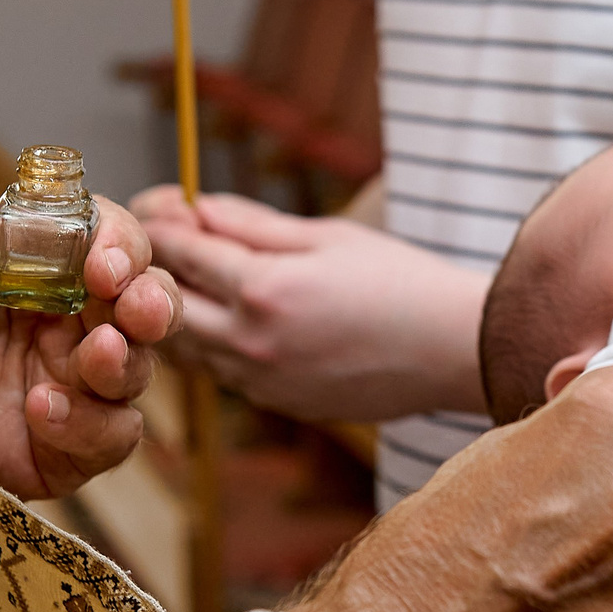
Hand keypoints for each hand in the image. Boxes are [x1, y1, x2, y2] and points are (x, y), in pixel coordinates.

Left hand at [0, 198, 179, 500]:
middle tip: (134, 309)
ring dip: (127, 361)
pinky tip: (43, 411)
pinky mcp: (61, 450)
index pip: (104, 240)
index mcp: (34, 269)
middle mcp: (64, 323)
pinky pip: (109, 438)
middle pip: (146, 302)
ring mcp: (68, 386)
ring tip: (93, 357)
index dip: (118, 243)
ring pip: (137, 369)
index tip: (102, 261)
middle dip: (153, 301)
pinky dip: (91, 425)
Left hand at [132, 187, 487, 420]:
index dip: (162, 224)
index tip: (158, 208)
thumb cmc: (401, 280)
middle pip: (168, 304)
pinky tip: (237, 321)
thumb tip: (197, 209)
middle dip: (159, 270)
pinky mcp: (279, 404)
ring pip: (189, 347)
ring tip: (197, 283)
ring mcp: (262, 380)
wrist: (454, 349)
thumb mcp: (326, 235)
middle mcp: (252, 341)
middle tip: (165, 245)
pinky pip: (224, 373)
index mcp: (264, 288)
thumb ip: (253, 225)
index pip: (181, 251)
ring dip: (183, 312)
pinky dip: (217, 345)